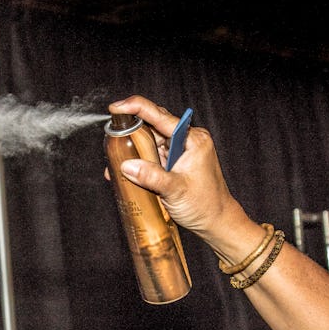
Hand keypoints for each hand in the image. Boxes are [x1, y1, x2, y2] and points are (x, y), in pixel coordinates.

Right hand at [107, 95, 238, 239]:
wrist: (215, 222)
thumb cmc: (205, 205)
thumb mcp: (176, 190)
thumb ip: (151, 176)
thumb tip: (126, 165)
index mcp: (192, 139)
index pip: (161, 116)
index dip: (137, 108)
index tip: (117, 107)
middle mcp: (186, 141)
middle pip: (152, 127)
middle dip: (130, 132)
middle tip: (112, 139)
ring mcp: (179, 152)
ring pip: (149, 142)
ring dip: (132, 151)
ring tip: (117, 163)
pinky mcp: (172, 164)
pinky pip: (151, 156)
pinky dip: (138, 162)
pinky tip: (126, 172)